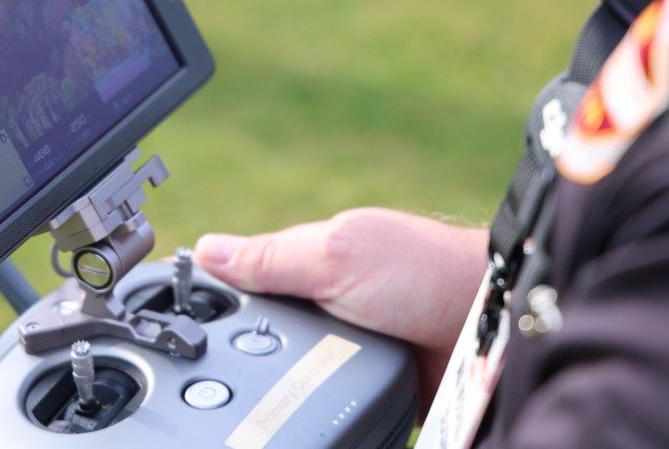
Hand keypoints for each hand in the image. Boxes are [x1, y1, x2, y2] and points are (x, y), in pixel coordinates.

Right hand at [194, 207, 487, 406]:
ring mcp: (349, 352)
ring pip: (291, 382)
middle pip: (260, 343)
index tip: (177, 333)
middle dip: (247, 362)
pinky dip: (318, 412)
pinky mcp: (369, 390)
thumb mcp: (337, 253)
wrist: (492, 325)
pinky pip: (327, 408)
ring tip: (266, 406)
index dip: (213, 308)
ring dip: (283, 392)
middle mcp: (327, 308)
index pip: (244, 287)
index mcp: (311, 265)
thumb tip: (205, 248)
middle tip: (228, 378)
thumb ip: (273, 257)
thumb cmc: (424, 270)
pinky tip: (304, 420)